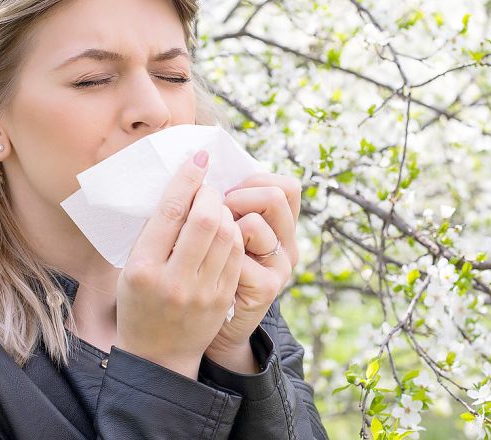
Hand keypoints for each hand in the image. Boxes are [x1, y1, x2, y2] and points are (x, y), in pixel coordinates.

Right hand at [114, 150, 244, 378]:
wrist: (158, 354)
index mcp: (143, 268)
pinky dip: (233, 233)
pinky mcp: (222, 298)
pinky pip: (236, 254)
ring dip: (225, 211)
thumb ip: (153, 232)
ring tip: (216, 206)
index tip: (198, 158)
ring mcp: (201, 291)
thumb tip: (180, 187)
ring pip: (227, 234)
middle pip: (204, 219)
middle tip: (208, 187)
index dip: (187, 179)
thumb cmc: (139, 300)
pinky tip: (226, 228)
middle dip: (211, 194)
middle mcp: (173, 280)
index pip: (170, 212)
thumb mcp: (132, 267)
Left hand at [204, 173, 301, 363]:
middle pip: (276, 196)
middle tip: (218, 216)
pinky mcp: (268, 287)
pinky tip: (207, 268)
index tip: (229, 194)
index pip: (287, 186)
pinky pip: (238, 252)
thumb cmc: (207, 271)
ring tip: (211, 245)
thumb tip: (202, 163)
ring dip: (224, 225)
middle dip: (238, 198)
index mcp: (281, 226)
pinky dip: (216, 254)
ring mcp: (281, 267)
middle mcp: (288, 245)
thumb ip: (227, 206)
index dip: (255, 181)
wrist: (209, 328)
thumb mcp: (223, 233)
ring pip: (254, 222)